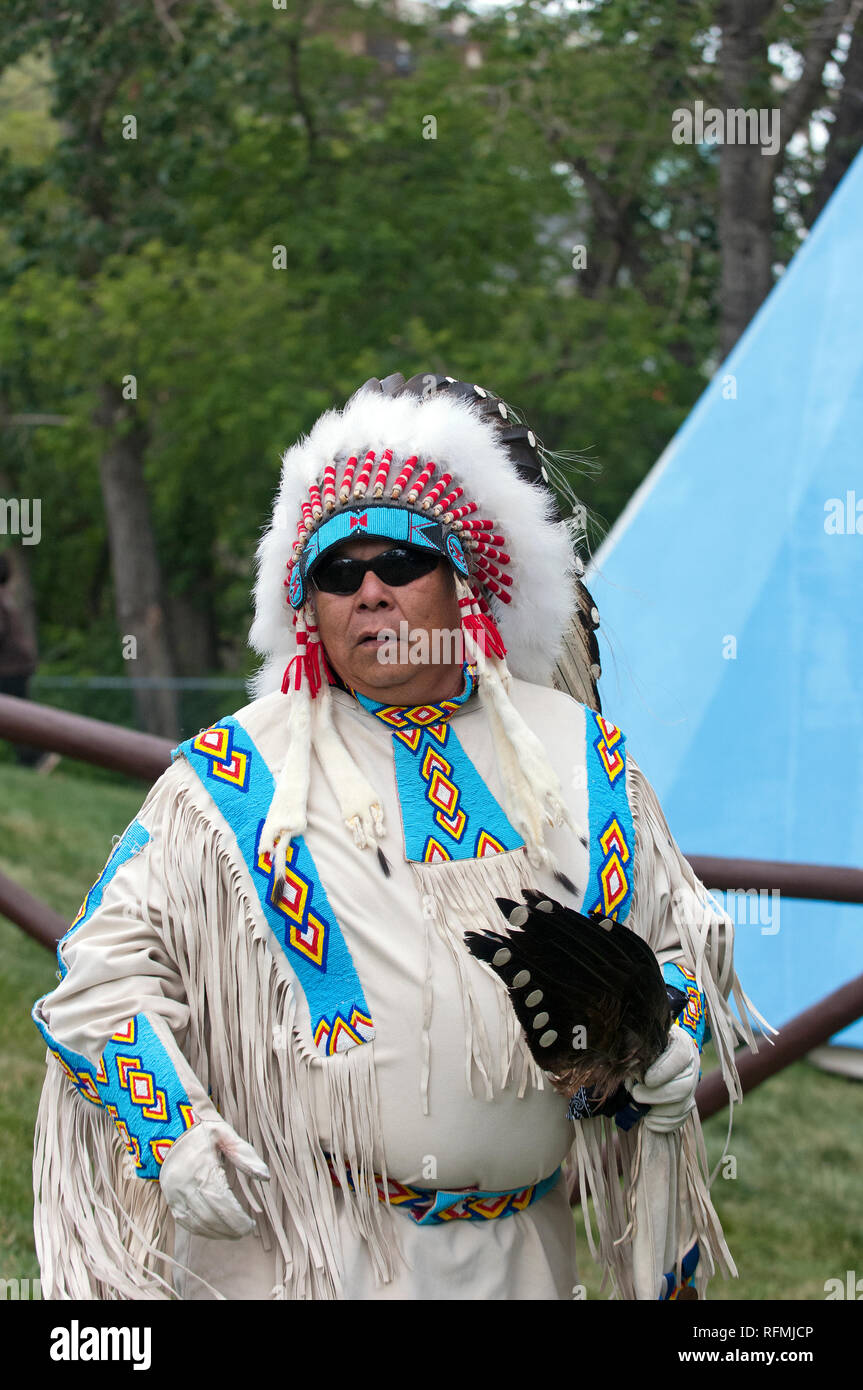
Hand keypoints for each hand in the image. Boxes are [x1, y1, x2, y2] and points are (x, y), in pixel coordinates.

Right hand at [159, 1118, 269, 1238]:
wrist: (168, 1128)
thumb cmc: (202, 1130)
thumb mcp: (225, 1134)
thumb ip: (245, 1155)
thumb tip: (266, 1176)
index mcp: (202, 1169)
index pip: (222, 1203)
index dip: (236, 1219)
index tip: (251, 1225)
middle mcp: (186, 1185)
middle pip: (210, 1217)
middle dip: (229, 1229)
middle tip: (246, 1232)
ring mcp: (175, 1194)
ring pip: (197, 1223)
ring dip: (217, 1233)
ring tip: (234, 1234)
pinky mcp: (170, 1199)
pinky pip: (185, 1222)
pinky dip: (201, 1231)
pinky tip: (215, 1231)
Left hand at [628, 1027, 699, 1132]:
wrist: (650, 1052)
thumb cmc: (642, 1043)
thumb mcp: (638, 1039)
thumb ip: (635, 1049)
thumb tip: (628, 1069)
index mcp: (681, 1042)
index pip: (681, 1055)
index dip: (664, 1070)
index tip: (645, 1080)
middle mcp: (691, 1063)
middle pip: (684, 1086)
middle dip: (657, 1095)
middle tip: (636, 1094)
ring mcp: (691, 1084)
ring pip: (683, 1105)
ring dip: (658, 1111)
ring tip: (639, 1107)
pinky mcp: (687, 1102)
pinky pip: (681, 1118)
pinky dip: (664, 1123)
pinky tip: (649, 1121)